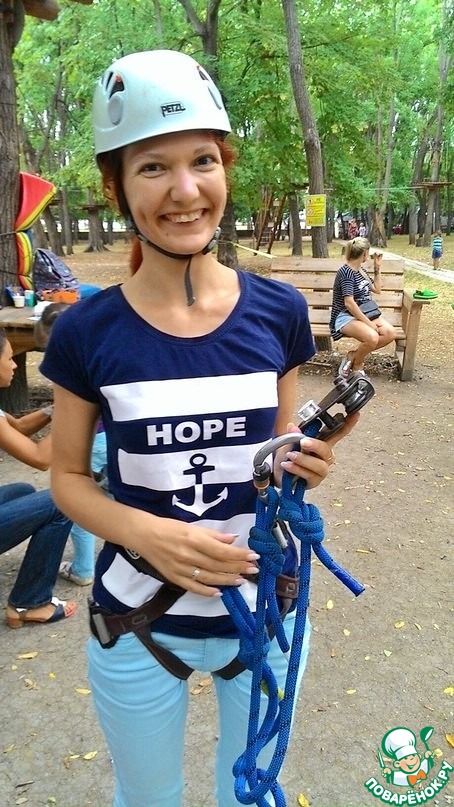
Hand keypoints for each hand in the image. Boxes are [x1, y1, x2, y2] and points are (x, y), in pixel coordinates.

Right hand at [129, 516, 259, 596]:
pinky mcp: (174, 578)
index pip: (222, 551)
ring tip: (241, 580)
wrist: (143, 535)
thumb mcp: (192, 527)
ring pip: (209, 578)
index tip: (253, 556)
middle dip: (238, 568)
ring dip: (227, 580)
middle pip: (218, 565)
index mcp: (194, 539)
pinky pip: (193, 588)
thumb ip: (213, 535)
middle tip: (253, 570)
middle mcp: (188, 555)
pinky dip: (207, 591)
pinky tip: (219, 592)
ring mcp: (181, 569)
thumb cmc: (169, 528)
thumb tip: (233, 540)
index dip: (239, 555)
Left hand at [277, 412, 359, 488]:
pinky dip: (297, 469)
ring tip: (290, 456)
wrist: (278, 473)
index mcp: (323, 443)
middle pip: (326, 450)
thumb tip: (292, 427)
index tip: (355, 414)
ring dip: (303, 459)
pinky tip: (288, 465)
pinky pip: (309, 475)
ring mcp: (321, 470)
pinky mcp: (314, 481)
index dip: (348, 424)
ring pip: (319, 465)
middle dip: (315, 445)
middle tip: (303, 442)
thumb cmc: (288, 455)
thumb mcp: (288, 442)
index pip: (338, 433)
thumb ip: (292, 435)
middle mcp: (325, 457)